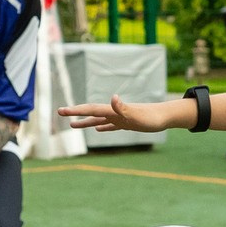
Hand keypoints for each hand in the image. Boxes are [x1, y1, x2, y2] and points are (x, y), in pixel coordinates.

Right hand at [61, 97, 181, 133]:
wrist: (165, 117)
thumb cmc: (152, 117)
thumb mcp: (137, 115)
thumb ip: (123, 108)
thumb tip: (113, 98)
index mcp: (113, 111)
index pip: (91, 110)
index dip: (76, 111)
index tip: (62, 111)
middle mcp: (114, 112)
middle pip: (91, 113)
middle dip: (75, 113)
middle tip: (60, 112)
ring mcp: (120, 118)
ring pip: (98, 120)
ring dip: (85, 122)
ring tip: (72, 126)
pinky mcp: (126, 123)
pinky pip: (110, 125)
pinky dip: (102, 127)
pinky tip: (98, 129)